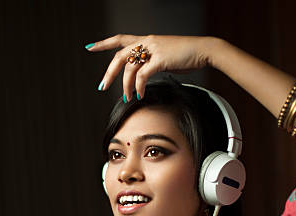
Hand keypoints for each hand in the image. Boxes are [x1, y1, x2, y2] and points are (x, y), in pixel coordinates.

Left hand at [86, 34, 212, 100]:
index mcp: (147, 40)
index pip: (120, 39)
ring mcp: (153, 49)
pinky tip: (140, 94)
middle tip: (103, 86)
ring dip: (126, 86)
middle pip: (119, 56)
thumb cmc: (187, 55)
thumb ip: (152, 62)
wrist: (204, 50)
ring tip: (128, 97)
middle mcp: (147, 42)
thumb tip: (144, 75)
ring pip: (129, 68)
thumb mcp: (165, 57)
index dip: (104, 43)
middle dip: (109, 73)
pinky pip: (142, 75)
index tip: (91, 47)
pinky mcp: (160, 58)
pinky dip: (139, 87)